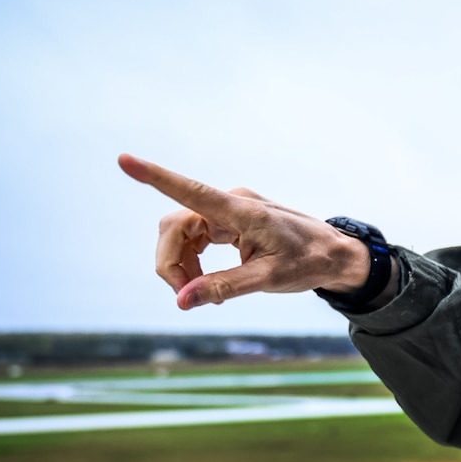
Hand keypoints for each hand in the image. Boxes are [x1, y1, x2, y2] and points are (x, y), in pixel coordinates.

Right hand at [118, 155, 369, 309]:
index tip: (124, 160)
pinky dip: (192, 263)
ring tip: (200, 294)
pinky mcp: (228, 222)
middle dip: (170, 263)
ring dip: (180, 265)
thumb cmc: (309, 261)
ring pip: (180, 235)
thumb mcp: (270, 279)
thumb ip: (225, 287)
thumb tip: (182, 301)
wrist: (335, 255)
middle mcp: (230, 204)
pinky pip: (194, 239)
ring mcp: (228, 212)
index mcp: (242, 211)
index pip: (191, 192)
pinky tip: (206, 284)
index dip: (155, 177)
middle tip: (184, 297)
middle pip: (174, 227)